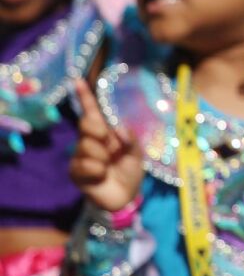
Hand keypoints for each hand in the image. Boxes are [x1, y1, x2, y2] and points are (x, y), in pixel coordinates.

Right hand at [70, 79, 141, 213]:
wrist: (126, 196)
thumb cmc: (130, 171)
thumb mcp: (137, 153)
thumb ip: (130, 139)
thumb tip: (117, 129)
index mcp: (104, 134)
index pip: (91, 112)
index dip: (85, 96)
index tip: (77, 80)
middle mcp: (88, 141)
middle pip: (86, 124)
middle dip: (99, 132)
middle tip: (110, 146)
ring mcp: (79, 156)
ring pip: (86, 146)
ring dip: (103, 157)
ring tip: (108, 166)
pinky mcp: (75, 172)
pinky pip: (85, 164)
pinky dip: (98, 170)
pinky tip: (101, 176)